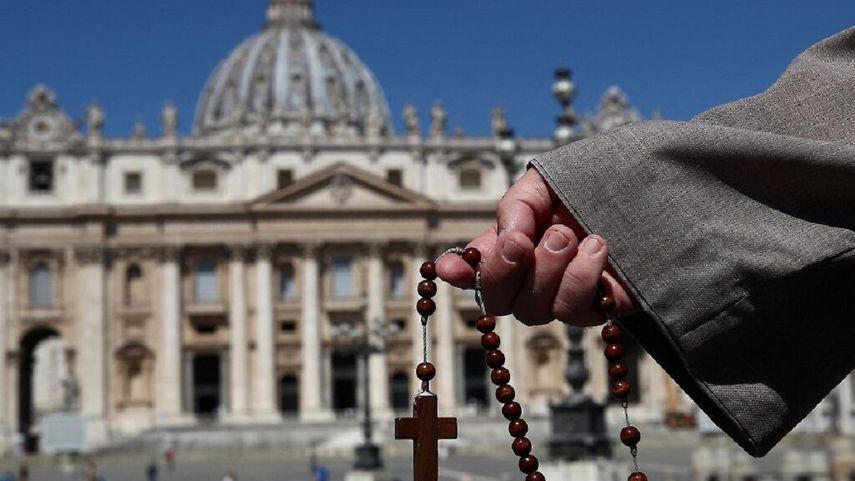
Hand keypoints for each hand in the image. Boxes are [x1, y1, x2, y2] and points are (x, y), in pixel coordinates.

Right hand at [436, 169, 637, 325]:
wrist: (646, 191)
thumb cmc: (589, 188)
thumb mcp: (544, 184)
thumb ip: (516, 206)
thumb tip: (505, 237)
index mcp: (510, 247)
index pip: (473, 270)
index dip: (457, 273)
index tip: (449, 267)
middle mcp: (530, 279)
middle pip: (496, 300)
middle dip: (504, 271)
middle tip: (526, 239)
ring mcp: (561, 297)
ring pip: (533, 310)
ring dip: (547, 270)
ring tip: (570, 234)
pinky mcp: (596, 309)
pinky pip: (574, 312)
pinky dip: (581, 278)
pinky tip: (596, 246)